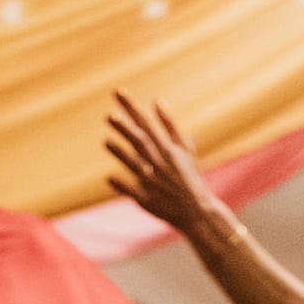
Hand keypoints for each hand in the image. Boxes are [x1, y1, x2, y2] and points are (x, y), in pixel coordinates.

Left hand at [105, 90, 222, 235]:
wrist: (197, 210)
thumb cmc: (188, 177)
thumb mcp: (184, 148)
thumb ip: (169, 125)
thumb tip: (157, 102)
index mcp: (167, 149)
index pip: (146, 123)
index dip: (131, 108)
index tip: (118, 93)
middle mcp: (160, 162)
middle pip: (141, 142)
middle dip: (126, 128)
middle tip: (110, 115)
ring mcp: (153, 181)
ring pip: (136, 165)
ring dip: (122, 153)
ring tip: (106, 141)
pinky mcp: (148, 199)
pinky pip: (134, 192)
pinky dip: (123, 185)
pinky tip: (109, 177)